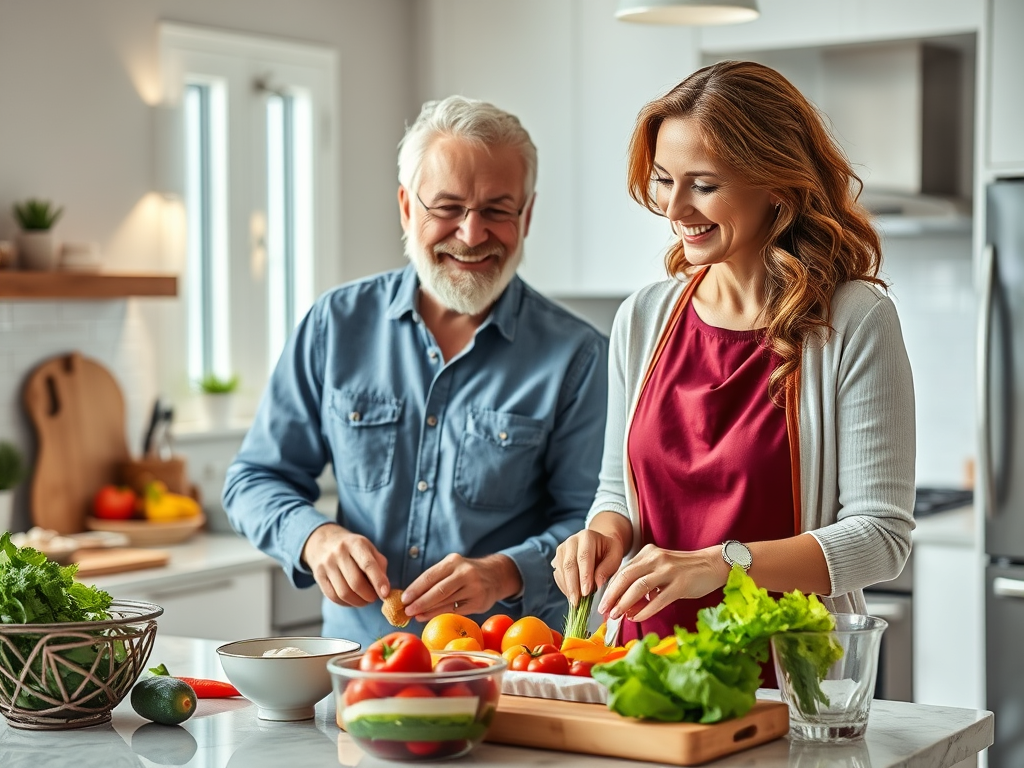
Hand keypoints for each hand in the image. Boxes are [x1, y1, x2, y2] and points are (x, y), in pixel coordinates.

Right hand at [301, 524, 389, 607]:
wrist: (325, 541)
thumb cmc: (353, 548)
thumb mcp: (369, 549)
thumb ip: (380, 566)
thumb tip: (384, 588)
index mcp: (356, 543)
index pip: (368, 565)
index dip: (378, 581)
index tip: (385, 594)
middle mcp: (339, 553)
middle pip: (355, 582)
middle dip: (369, 596)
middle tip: (374, 598)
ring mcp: (327, 564)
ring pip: (344, 593)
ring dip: (358, 602)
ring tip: (364, 600)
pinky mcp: (318, 576)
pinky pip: (333, 597)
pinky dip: (346, 603)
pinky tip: (352, 600)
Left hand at [402, 553, 520, 620]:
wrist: (496, 575)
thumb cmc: (466, 573)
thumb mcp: (453, 567)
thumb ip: (436, 578)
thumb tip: (411, 595)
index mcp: (454, 561)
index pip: (430, 576)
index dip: (415, 588)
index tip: (404, 598)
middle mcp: (464, 573)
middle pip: (438, 590)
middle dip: (420, 602)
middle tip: (407, 610)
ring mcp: (473, 588)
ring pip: (446, 602)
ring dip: (428, 610)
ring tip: (415, 615)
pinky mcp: (478, 602)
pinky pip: (455, 610)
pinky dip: (439, 614)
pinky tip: (428, 616)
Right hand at [551, 528, 624, 605]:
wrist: (599, 544)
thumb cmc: (608, 551)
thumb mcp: (615, 556)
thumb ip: (607, 568)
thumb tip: (597, 584)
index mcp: (587, 536)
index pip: (583, 557)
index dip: (584, 575)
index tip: (587, 592)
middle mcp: (571, 541)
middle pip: (569, 565)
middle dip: (573, 586)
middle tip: (577, 602)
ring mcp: (562, 550)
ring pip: (561, 571)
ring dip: (568, 589)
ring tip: (576, 603)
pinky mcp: (557, 559)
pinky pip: (558, 575)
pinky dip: (565, 588)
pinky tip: (573, 596)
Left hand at [597, 543, 726, 622]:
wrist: (713, 564)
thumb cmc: (685, 571)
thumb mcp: (660, 570)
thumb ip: (643, 583)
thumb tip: (625, 607)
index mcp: (648, 553)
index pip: (623, 570)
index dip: (610, 588)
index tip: (602, 602)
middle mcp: (656, 558)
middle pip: (626, 576)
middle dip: (612, 595)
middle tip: (603, 610)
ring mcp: (668, 570)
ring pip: (639, 587)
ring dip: (624, 603)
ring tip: (616, 615)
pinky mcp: (681, 584)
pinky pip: (658, 599)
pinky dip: (645, 610)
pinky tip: (637, 618)